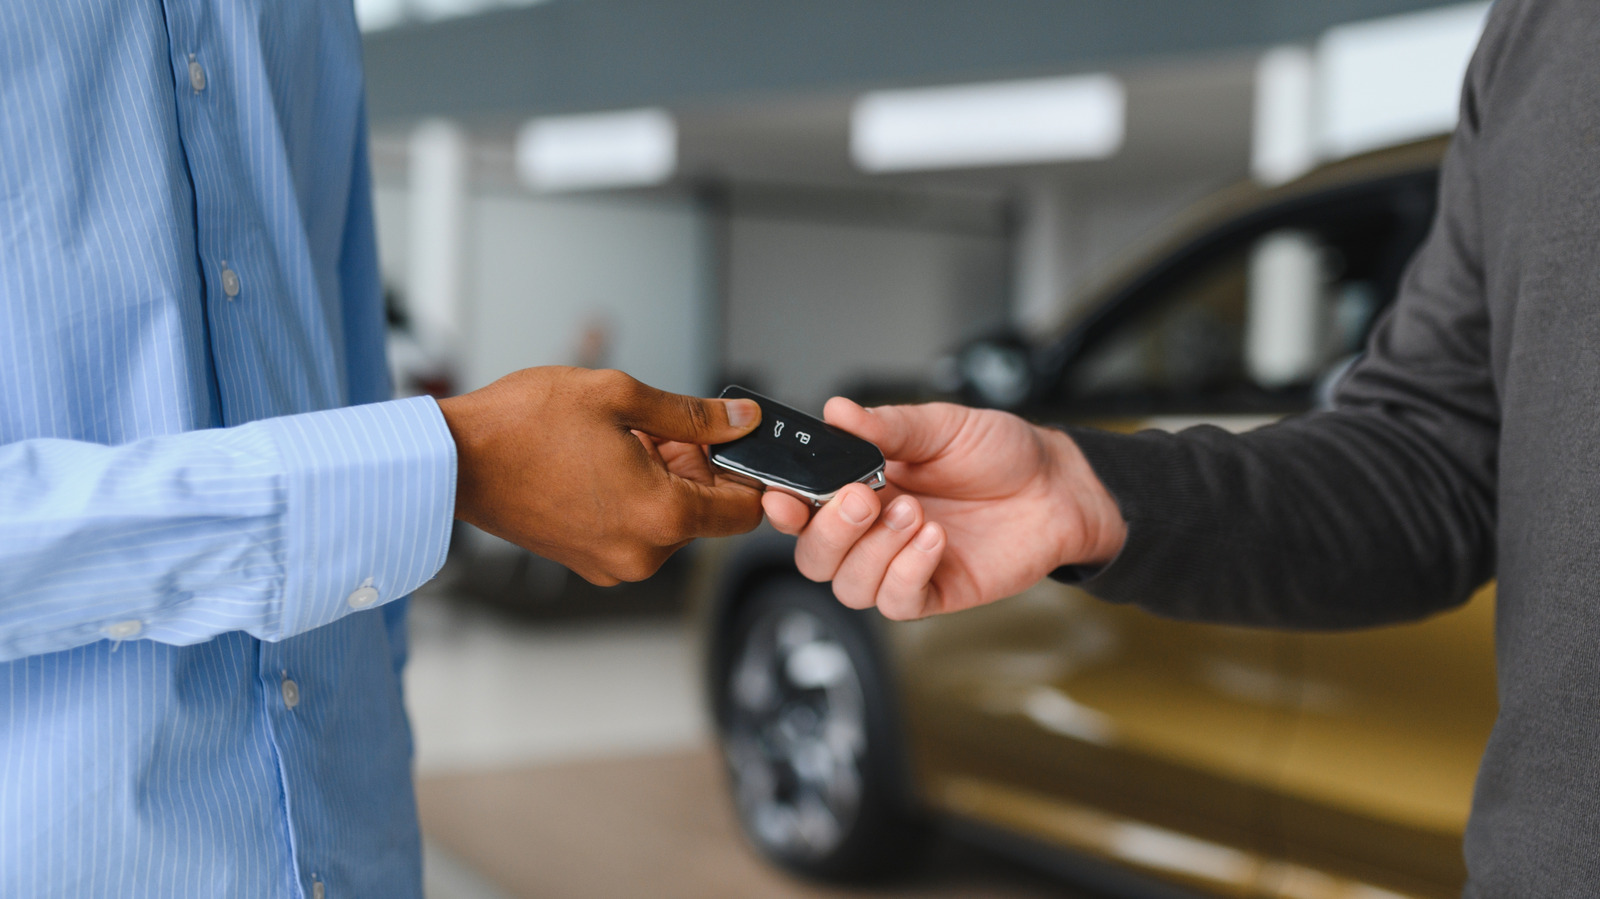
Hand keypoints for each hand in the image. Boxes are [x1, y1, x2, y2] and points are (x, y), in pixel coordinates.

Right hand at [438, 367, 764, 584]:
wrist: (454, 461)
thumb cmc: (523, 427)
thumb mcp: (620, 398)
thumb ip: (694, 415)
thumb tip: (741, 420)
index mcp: (661, 516)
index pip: (745, 511)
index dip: (747, 472)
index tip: (734, 444)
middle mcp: (643, 553)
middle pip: (705, 512)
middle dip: (693, 466)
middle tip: (653, 427)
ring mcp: (613, 563)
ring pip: (669, 519)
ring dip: (660, 478)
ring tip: (617, 441)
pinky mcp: (588, 562)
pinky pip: (635, 529)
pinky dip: (633, 497)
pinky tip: (601, 463)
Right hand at [764, 398, 1125, 618]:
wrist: (1057, 486)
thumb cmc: (1000, 453)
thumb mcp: (941, 426)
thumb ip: (887, 426)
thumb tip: (837, 411)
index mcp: (861, 485)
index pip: (802, 509)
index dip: (783, 509)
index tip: (783, 496)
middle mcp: (873, 531)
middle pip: (814, 557)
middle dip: (830, 531)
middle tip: (864, 498)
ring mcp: (901, 565)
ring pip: (849, 586)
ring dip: (874, 550)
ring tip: (916, 513)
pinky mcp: (935, 591)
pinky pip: (896, 602)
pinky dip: (907, 572)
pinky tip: (934, 540)